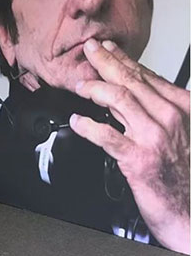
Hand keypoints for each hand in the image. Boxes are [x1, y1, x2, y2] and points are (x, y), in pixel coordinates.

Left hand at [70, 39, 189, 252]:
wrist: (189, 207)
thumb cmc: (181, 171)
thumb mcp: (176, 131)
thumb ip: (154, 110)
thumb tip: (128, 91)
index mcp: (180, 107)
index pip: (146, 75)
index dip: (122, 59)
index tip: (107, 49)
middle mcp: (169, 117)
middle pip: (131, 81)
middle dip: (105, 62)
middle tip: (88, 50)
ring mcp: (154, 136)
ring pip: (119, 99)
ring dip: (95, 89)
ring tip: (79, 86)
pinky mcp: (138, 158)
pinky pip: (106, 136)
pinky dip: (87, 126)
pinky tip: (76, 121)